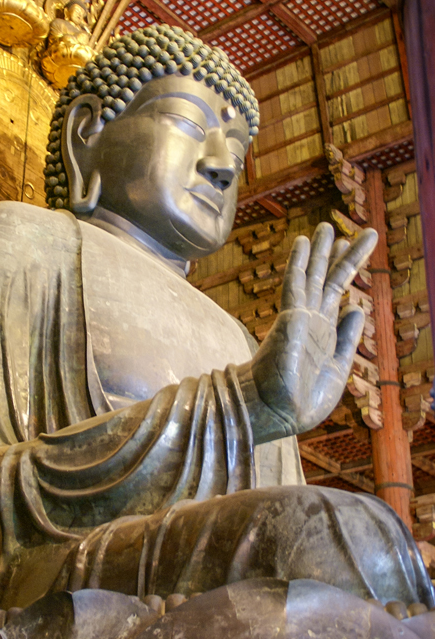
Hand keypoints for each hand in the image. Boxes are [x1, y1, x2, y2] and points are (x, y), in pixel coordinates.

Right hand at [242, 222, 377, 441]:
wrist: (279, 411)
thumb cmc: (304, 399)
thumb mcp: (339, 368)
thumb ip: (348, 338)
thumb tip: (358, 307)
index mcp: (324, 331)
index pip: (337, 292)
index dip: (346, 268)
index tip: (351, 246)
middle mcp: (312, 319)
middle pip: (328, 278)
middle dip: (337, 254)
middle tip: (344, 229)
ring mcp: (300, 316)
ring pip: (313, 276)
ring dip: (321, 251)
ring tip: (327, 226)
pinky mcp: (290, 317)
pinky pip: (295, 284)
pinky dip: (299, 262)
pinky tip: (303, 241)